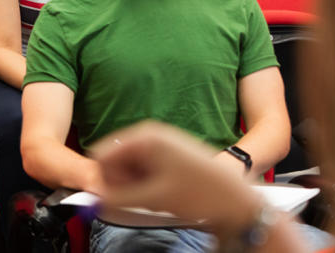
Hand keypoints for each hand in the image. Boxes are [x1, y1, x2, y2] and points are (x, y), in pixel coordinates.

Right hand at [91, 122, 261, 225]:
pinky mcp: (170, 154)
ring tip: (156, 197)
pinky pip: (144, 167)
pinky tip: (162, 194)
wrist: (240, 201)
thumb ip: (117, 198)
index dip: (106, 178)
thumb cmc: (204, 194)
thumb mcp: (153, 199)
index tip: (118, 196)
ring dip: (135, 183)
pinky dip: (146, 182)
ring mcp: (162, 143)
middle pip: (115, 158)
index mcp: (145, 137)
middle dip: (121, 181)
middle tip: (139, 199)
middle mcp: (151, 134)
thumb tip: (94, 200)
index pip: (102, 154)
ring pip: (130, 165)